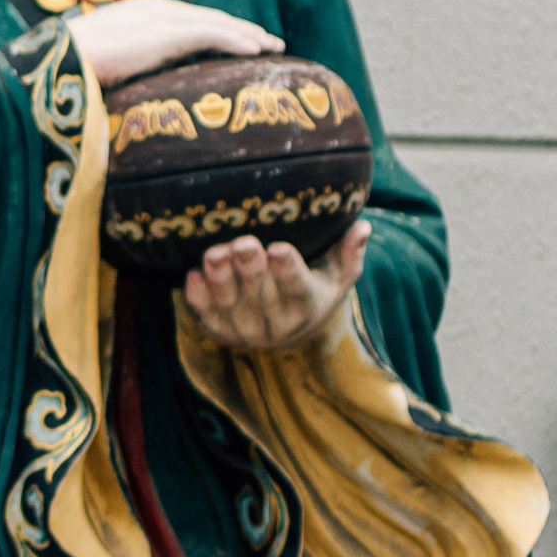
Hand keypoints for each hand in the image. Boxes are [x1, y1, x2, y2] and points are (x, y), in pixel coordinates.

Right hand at [73, 0, 281, 88]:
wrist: (56, 61)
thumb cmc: (70, 68)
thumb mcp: (103, 63)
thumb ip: (123, 68)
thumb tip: (126, 92)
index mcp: (140, 14)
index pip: (189, 21)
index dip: (218, 30)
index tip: (239, 42)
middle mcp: (155, 9)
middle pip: (209, 19)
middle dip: (241, 29)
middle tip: (268, 42)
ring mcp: (161, 19)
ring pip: (216, 24)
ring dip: (247, 34)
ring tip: (272, 46)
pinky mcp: (165, 33)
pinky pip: (211, 35)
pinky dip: (236, 40)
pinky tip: (256, 50)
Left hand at [182, 217, 368, 353]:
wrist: (286, 329)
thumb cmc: (314, 288)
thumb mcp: (337, 275)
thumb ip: (349, 253)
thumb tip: (363, 227)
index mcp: (306, 304)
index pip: (298, 288)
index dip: (288, 270)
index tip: (279, 249)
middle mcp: (274, 322)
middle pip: (261, 295)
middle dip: (251, 268)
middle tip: (244, 243)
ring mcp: (243, 328)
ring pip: (230, 304)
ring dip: (220, 279)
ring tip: (215, 254)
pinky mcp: (217, 328)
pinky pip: (205, 314)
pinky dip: (197, 297)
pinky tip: (193, 275)